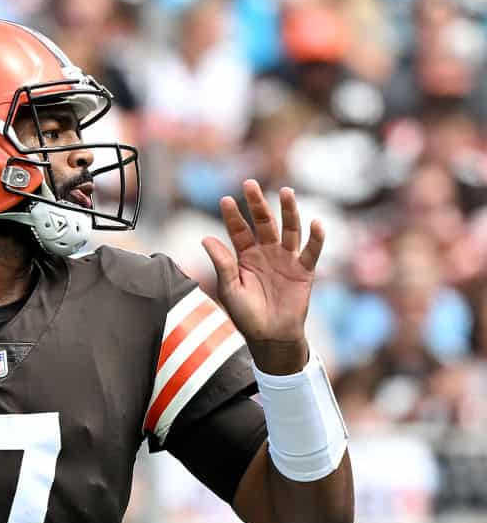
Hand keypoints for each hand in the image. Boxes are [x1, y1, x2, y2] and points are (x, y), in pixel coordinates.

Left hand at [201, 180, 323, 374]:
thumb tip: (205, 238)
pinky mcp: (304, 271)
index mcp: (245, 256)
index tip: (225, 200)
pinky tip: (316, 223)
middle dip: (258, 204)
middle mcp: (266, 253)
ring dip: (289, 211)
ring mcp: (287, 259)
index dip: (232, 216)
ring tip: (286, 192)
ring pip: (289, 230)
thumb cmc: (247, 316)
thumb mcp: (230, 289)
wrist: (270, 338)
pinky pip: (312, 251)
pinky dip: (316, 238)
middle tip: (250, 184)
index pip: (239, 231)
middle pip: (264, 222)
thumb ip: (222, 264)